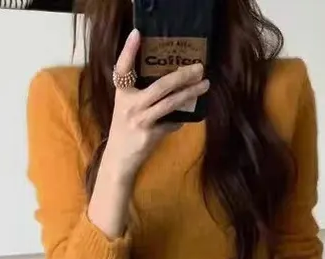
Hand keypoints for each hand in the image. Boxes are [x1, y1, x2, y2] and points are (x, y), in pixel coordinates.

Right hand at [102, 30, 209, 183]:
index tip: (137, 33)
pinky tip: (189, 115)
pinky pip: (172, 123)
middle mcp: (129, 105)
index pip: (123, 68)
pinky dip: (181, 119)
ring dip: (190, 93)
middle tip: (199, 67)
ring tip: (205, 85)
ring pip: (170, 103)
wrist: (119, 159)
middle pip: (160, 86)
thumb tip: (172, 81)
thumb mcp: (127, 107)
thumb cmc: (126, 129)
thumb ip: (142, 93)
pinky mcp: (150, 135)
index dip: (128, 51)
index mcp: (122, 93)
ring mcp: (140, 120)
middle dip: (182, 75)